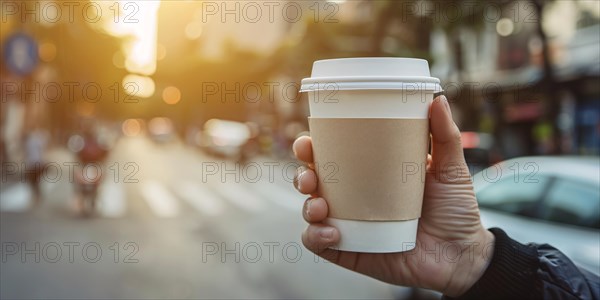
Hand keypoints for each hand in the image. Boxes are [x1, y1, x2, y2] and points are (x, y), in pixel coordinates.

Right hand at [292, 95, 494, 296]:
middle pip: (314, 181)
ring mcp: (351, 226)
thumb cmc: (456, 211)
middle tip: (310, 174)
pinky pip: (319, 243)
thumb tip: (437, 99)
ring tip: (321, 204)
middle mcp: (354, 198)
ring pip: (311, 211)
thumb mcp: (450, 169)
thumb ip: (445, 136)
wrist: (463, 256)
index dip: (313, 147)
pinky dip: (315, 236)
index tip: (311, 139)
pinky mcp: (351, 251)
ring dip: (307, 205)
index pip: (333, 157)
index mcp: (370, 175)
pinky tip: (332, 232)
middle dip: (302, 174)